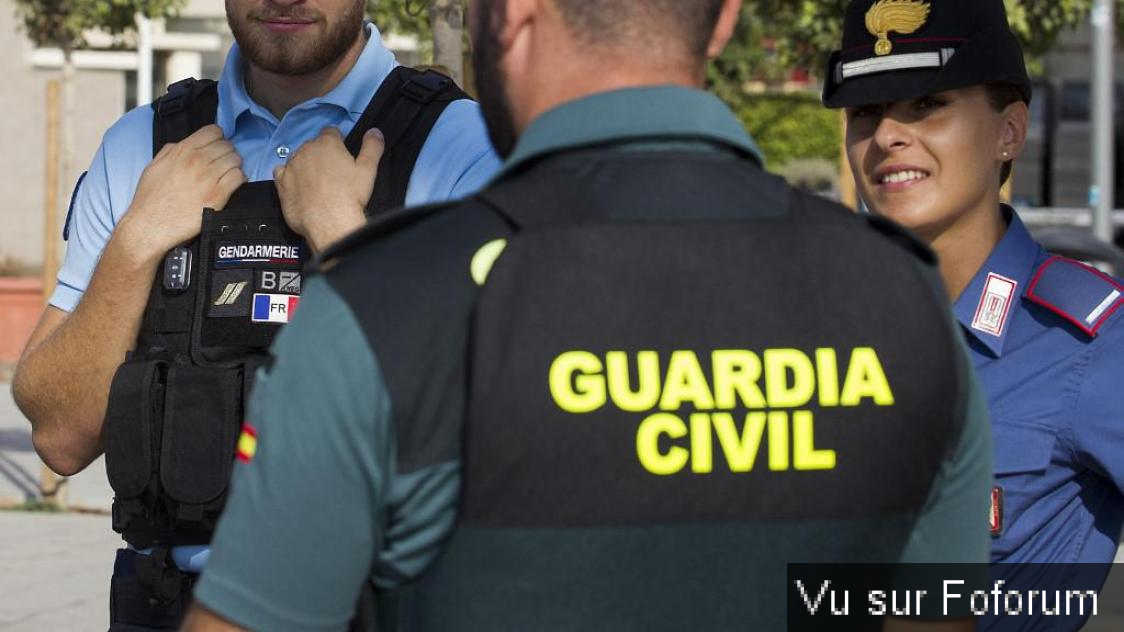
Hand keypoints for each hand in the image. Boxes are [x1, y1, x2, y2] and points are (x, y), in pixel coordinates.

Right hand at [120, 125, 245, 262]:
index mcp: (182, 150)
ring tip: (227, 174)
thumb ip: (172, 151)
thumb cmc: (150, 198)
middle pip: (227, 146)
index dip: (218, 138)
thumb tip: (185, 144)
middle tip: (223, 163)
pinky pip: (239, 177)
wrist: (150, 225)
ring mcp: (209, 177)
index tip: (217, 147)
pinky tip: (232, 185)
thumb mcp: (155, 166)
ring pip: (236, 160)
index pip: (214, 131)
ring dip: (234, 166)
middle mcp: (197, 160)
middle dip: (227, 153)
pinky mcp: (218, 195)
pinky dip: (239, 179)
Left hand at [274, 127, 384, 252]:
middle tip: (332, 172)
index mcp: (328, 143)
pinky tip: (297, 185)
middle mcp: (306, 150)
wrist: (328, 222)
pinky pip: (280, 172)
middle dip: (321, 154)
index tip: (342, 153)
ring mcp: (291, 166)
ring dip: (304, 164)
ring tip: (315, 181)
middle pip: (313, 145)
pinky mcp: (281, 183)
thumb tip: (375, 131)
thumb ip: (372, 147)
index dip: (338, 141)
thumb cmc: (350, 195)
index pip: (331, 131)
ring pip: (297, 158)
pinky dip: (288, 175)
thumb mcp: (368, 170)